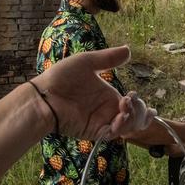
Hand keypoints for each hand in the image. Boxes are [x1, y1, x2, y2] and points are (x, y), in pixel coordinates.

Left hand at [31, 46, 156, 139]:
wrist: (43, 96)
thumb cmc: (61, 78)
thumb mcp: (87, 62)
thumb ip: (108, 58)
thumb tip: (128, 50)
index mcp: (109, 96)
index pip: (133, 104)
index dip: (140, 103)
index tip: (133, 95)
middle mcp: (108, 110)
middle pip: (135, 117)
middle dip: (141, 112)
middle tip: (130, 101)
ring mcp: (102, 122)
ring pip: (128, 127)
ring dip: (133, 118)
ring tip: (126, 108)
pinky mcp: (95, 132)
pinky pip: (114, 134)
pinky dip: (121, 127)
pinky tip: (120, 116)